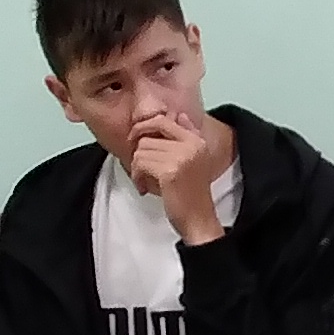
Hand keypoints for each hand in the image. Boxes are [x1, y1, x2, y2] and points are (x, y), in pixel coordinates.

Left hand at [127, 113, 229, 249]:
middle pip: (147, 138)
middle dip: (139, 155)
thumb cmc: (193, 193)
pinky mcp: (169, 171)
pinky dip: (137, 176)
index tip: (135, 139)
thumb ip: (188, 135)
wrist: (198, 219)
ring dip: (137, 168)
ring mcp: (180, 157)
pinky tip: (144, 187)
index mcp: (196, 140)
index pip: (163, 121)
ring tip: (145, 181)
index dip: (144, 127)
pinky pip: (140, 164)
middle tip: (140, 169)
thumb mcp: (196, 159)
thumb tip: (179, 115)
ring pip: (141, 151)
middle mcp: (190, 145)